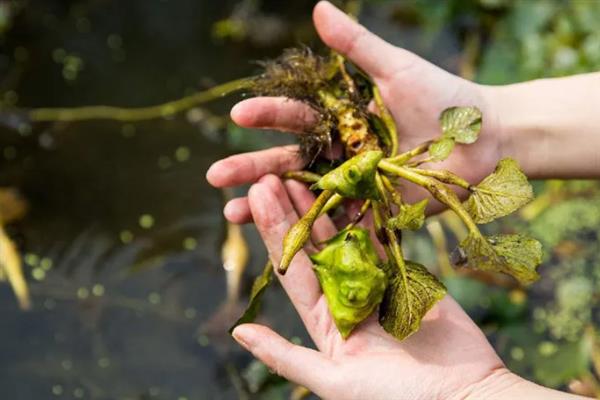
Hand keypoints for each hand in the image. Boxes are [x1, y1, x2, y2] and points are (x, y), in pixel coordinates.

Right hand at [206, 1, 504, 223]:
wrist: (487, 139)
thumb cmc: (445, 98)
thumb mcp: (397, 68)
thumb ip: (357, 46)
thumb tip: (317, 6)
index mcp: (342, 117)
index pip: (295, 116)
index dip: (267, 115)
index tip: (239, 114)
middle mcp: (341, 151)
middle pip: (287, 161)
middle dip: (251, 167)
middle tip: (214, 176)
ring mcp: (354, 184)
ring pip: (302, 196)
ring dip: (266, 205)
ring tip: (229, 215)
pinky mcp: (373, 210)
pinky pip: (336, 222)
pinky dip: (309, 232)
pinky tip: (278, 241)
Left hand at [231, 174, 507, 399]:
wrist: (464, 396)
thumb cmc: (396, 397)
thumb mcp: (334, 382)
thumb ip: (286, 358)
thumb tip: (238, 334)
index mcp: (325, 322)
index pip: (291, 269)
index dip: (273, 232)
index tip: (258, 196)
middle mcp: (346, 299)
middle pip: (314, 247)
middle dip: (293, 211)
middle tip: (272, 174)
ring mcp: (377, 284)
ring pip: (347, 236)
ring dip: (327, 206)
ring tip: (307, 172)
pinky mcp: (407, 275)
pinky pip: (385, 239)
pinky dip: (370, 215)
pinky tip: (354, 187)